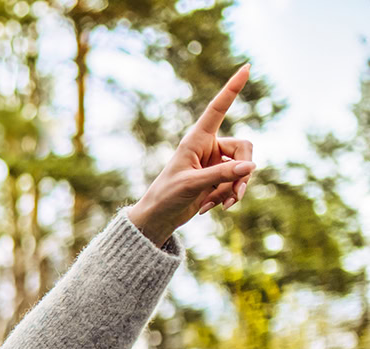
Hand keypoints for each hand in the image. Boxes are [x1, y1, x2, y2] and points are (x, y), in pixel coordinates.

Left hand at [127, 65, 255, 246]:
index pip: (218, 108)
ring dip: (233, 189)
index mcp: (197, 139)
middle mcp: (209, 147)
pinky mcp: (218, 178)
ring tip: (218, 205)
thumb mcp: (192, 184)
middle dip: (242, 172)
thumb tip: (251, 167)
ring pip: (242, 169)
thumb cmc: (167, 196)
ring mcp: (215, 163)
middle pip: (244, 149)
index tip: (247, 67)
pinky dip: (227, 197)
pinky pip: (236, 183)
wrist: (159, 218)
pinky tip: (209, 208)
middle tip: (236, 193)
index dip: (232, 88)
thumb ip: (221, 175)